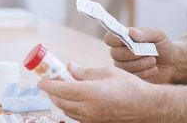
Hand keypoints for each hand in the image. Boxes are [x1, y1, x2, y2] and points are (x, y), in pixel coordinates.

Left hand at [39, 63, 156, 122]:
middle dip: (52, 92)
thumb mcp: (107, 73)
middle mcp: (88, 109)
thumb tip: (70, 68)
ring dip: (61, 99)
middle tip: (52, 81)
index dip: (48, 84)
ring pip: (66, 110)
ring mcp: (91, 119)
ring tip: (64, 87)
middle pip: (60, 102)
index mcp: (90, 93)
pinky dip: (70, 106)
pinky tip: (75, 98)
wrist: (145, 106)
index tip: (42, 80)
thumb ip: (85, 72)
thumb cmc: (129, 87)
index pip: (61, 90)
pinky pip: (76, 116)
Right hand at [104, 27, 174, 83]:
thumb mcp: (158, 34)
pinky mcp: (130, 79)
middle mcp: (120, 53)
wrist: (172, 62)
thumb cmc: (162, 45)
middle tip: (147, 53)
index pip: (109, 38)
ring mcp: (124, 66)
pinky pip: (131, 78)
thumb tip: (131, 33)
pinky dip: (144, 73)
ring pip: (123, 67)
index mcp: (124, 39)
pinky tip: (154, 69)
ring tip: (153, 60)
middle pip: (115, 54)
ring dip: (140, 64)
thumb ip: (145, 32)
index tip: (127, 41)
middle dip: (132, 54)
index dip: (115, 39)